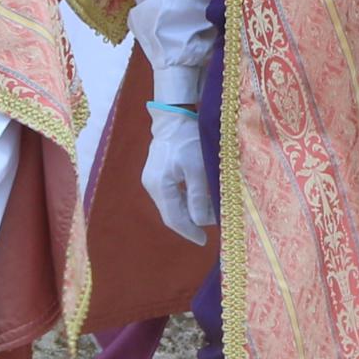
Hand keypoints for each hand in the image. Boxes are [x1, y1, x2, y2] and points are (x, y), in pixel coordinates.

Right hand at [140, 106, 213, 244]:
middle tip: (207, 233)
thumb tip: (202, 222)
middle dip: (189, 224)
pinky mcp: (156, 174)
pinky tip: (197, 202)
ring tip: (206, 217)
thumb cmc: (188, 139)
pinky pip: (170, 195)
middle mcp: (151, 185)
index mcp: (159, 185)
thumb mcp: (198, 168)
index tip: (204, 240)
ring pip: (170, 205)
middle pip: (170, 214)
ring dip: (187, 213)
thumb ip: (198, 197)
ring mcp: (151, 180)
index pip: (173, 218)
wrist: (174, 117)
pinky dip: (184, 202)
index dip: (188, 232)